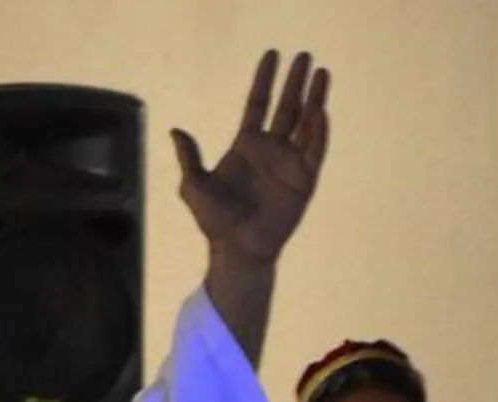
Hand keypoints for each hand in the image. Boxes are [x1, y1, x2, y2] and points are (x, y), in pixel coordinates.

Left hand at [173, 49, 330, 267]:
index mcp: (247, 145)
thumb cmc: (215, 222)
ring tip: (322, 73)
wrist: (237, 250)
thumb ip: (189, 159)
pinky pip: (314, 151)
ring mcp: (289, 163)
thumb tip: (175, 131)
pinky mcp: (304, 180)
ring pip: (305, 123)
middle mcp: (271, 149)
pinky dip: (319, 132)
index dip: (265, 79)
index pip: (258, 103)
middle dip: (295, 82)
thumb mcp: (194, 188)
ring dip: (315, 98)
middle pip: (286, 107)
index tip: (273, 54)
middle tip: (305, 56)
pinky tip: (321, 112)